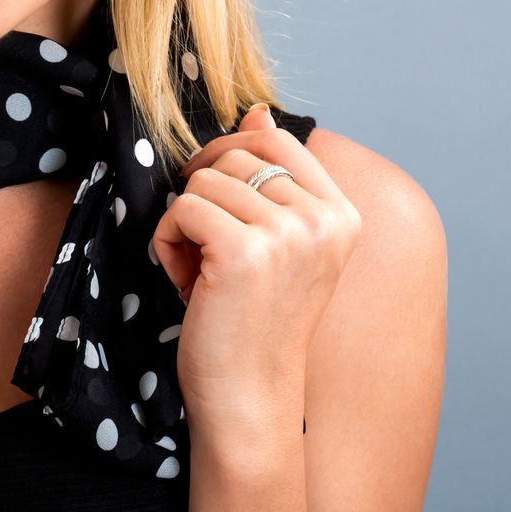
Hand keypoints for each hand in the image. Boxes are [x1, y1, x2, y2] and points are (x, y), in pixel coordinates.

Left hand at [152, 105, 360, 444]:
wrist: (250, 399)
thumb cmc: (255, 323)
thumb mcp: (278, 243)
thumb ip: (273, 178)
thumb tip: (257, 112)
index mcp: (342, 214)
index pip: (280, 140)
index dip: (234, 156)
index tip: (218, 197)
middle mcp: (323, 220)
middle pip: (236, 157)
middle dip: (207, 198)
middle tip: (212, 254)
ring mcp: (287, 234)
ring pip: (204, 183)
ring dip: (185, 224)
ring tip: (203, 273)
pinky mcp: (243, 252)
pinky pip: (181, 210)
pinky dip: (168, 244)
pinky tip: (188, 283)